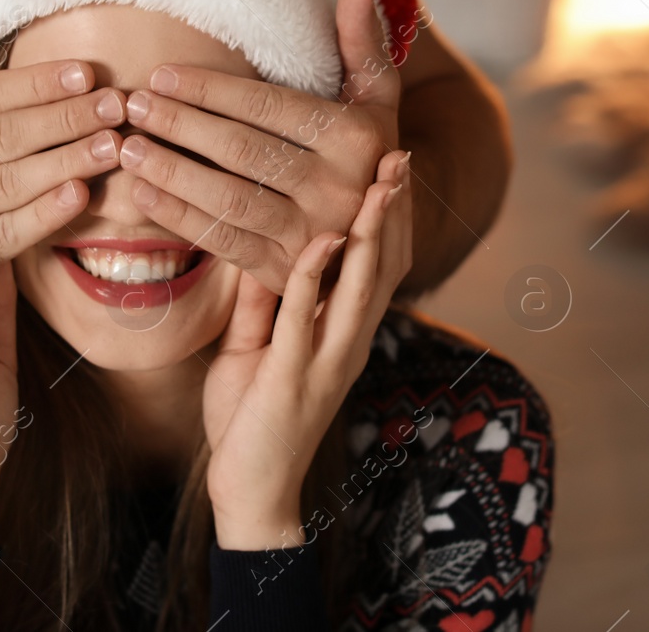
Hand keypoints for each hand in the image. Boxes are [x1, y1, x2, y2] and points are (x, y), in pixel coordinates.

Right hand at [0, 12, 124, 296]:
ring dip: (64, 162)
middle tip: (116, 106)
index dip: (35, 85)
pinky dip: (43, 216)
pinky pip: (6, 236)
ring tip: (111, 147)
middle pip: (2, 137)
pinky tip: (80, 196)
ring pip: (8, 183)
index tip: (86, 73)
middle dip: (63, 119)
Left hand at [119, 0, 399, 292]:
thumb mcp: (376, 98)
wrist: (381, 238)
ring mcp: (314, 234)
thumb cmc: (366, 152)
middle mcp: (340, 188)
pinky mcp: (288, 271)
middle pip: (242, 151)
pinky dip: (179, 217)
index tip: (161, 75)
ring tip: (127, 148)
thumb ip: (360, 41)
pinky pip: (224, 241)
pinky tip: (142, 194)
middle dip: (180, 125)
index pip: (268, 107)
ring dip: (170, 172)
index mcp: (357, 138)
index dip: (210, 90)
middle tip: (131, 106)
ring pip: (228, 198)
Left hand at [202, 150, 412, 548]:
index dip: (387, 215)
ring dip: (371, 232)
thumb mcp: (256, 342)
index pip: (379, 264)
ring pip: (362, 285)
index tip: (389, 164)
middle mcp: (348, 341)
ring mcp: (327, 360)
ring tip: (380, 183)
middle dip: (392, 210)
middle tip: (399, 156)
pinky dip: (317, 274)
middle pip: (385, 266)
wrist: (248, 492)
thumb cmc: (250, 416)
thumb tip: (262, 246)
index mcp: (343, 331)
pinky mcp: (295, 377)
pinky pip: (308, 317)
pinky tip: (324, 238)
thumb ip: (265, 299)